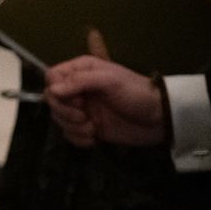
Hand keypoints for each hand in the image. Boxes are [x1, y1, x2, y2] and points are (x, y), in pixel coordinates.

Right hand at [44, 30, 165, 148]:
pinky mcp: (87, 127)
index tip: (79, 100)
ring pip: (59, 119)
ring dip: (73, 127)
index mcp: (82, 70)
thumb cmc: (136, 94)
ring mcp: (82, 109)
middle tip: (86, 117)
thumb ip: (80, 81)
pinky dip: (79, 139)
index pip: (52, 77)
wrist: (158, 119)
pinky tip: (95, 138)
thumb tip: (52, 90)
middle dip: (66, 112)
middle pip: (52, 100)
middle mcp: (78, 88)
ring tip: (93, 129)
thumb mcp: (110, 81)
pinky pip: (69, 134)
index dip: (59, 91)